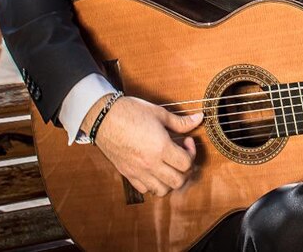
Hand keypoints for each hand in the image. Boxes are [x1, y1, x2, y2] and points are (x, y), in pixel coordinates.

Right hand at [83, 95, 202, 196]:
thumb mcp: (159, 113)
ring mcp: (138, 171)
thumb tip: (199, 118)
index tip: (186, 141)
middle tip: (182, 156)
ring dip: (170, 180)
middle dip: (185, 170)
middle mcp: (150, 164)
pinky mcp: (127, 174)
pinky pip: (144, 189)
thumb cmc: (130, 112)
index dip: (191, 152)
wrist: (103, 117)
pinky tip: (154, 169)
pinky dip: (153, 184)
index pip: (186, 163)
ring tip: (169, 165)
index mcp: (161, 148)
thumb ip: (181, 121)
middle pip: (178, 181)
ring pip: (162, 190)